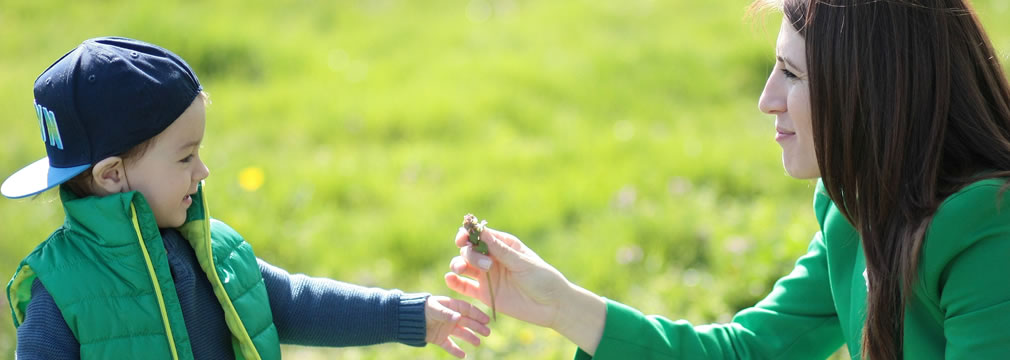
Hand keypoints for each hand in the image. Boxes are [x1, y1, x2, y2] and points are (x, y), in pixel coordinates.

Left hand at [424, 295, 491, 357]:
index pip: (467, 310)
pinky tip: (463, 356)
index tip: (487, 320)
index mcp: (450, 306)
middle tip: (487, 332)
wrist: (406, 319)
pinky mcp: (439, 338)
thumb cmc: (420, 309)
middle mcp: (450, 317)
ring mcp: (445, 328)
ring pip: (461, 333)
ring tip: (478, 343)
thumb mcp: (433, 309)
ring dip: (470, 337)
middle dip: (477, 327)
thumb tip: (459, 317)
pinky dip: (456, 350)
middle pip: (467, 322)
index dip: (477, 314)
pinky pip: (449, 345)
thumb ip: (446, 314)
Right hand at [445, 227, 606, 353]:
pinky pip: (464, 286)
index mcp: (503, 245)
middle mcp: (492, 258)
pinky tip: (450, 279)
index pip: (480, 235)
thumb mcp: (523, 263)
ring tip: (461, 270)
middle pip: (469, 249)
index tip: (464, 238)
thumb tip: (481, 231)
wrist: (552, 306)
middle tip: (486, 266)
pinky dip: (454, 282)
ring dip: (458, 264)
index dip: (468, 234)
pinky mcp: (484, 294)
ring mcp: (487, 276)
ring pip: (463, 266)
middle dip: (469, 253)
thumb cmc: (542, 279)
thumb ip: (501, 250)